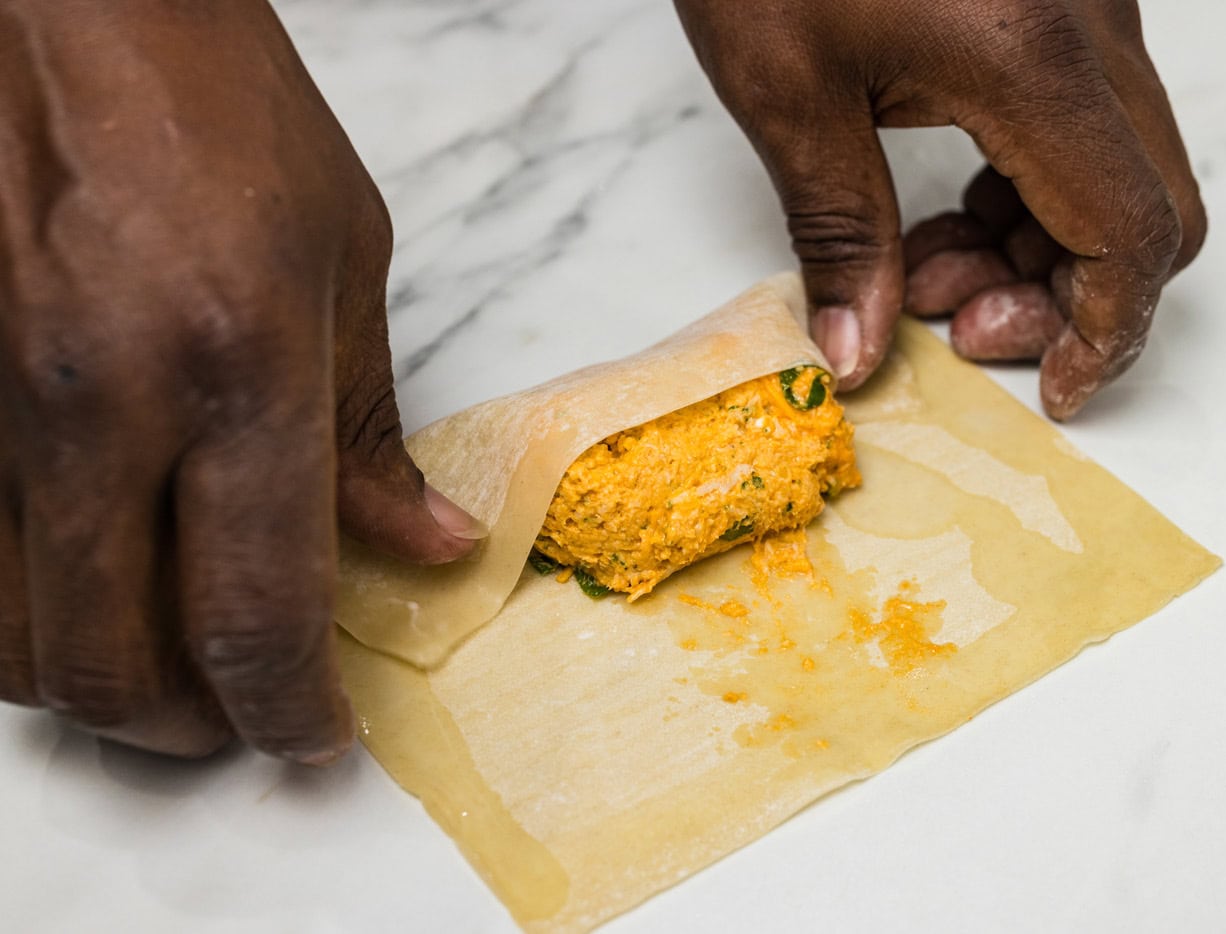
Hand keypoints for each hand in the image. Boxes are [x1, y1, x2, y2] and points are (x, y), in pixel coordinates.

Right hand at [0, 1, 483, 761]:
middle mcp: (95, 401)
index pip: (259, 610)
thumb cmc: (217, 109)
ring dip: (93, 684)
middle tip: (237, 714)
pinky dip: (17, 613)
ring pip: (9, 639)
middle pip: (111, 663)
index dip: (289, 708)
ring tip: (161, 663)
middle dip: (186, 725)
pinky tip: (76, 585)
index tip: (315, 737)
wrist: (66, 7)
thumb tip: (424, 547)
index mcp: (234, 366)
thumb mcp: (342, 259)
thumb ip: (368, 430)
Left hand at [675, 0, 1204, 417]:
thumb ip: (837, 235)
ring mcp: (1083, 8)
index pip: (1135, 231)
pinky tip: (939, 208)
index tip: (1056, 390)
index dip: (1107, 331)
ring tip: (917, 268)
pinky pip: (1080, 124)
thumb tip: (859, 356)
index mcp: (1036, 58)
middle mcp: (1091, 27)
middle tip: (948, 322)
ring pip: (1117, 169)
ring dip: (1037, 246)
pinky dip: (1025, 191)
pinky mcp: (1053, 3)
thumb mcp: (789, 92)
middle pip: (1148, 207)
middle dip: (1063, 294)